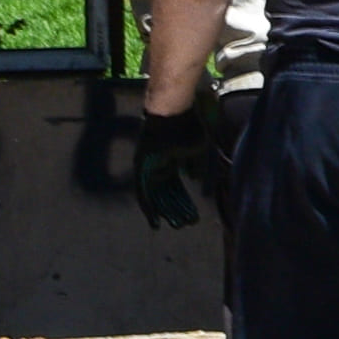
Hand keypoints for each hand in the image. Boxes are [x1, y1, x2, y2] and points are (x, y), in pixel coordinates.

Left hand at [126, 90, 234, 229]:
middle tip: (182, 224)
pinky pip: (143, 193)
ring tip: (173, 225)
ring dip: (164, 212)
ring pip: (156, 197)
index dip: (183, 202)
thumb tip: (193, 178)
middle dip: (175, 210)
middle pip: (166, 194)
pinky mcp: (141, 169)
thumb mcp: (196, 149)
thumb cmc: (187, 126)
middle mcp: (159, 167)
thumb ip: (194, 165)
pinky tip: (154, 219)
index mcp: (173, 162)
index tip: (191, 216)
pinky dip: (148, 207)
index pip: (176, 187)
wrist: (172, 113)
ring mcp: (149, 168)